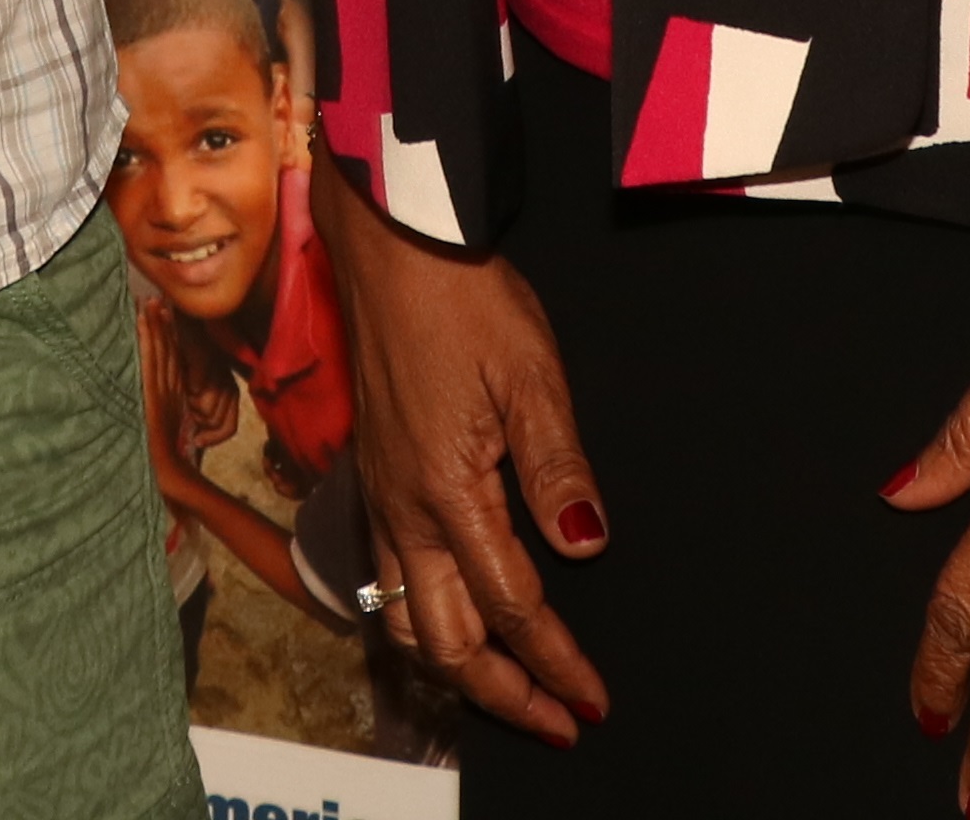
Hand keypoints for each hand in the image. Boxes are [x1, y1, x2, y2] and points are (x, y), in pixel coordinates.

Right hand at [311, 163, 613, 743]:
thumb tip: (586, 541)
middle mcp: (404, 510)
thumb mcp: (531, 373)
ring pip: (407, 621)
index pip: (512, 606)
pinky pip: (389, 582)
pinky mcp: (377, 480)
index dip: (556, 662)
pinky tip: (454, 623)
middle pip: (448, 641)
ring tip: (509, 693)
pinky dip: (425, 627)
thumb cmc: (460, 296)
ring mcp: (383, 498)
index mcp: (447, 492)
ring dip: (460, 670)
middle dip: (504, 694)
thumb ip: (558, 466)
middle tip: (558, 722)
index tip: (592, 701)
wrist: (389, 245)